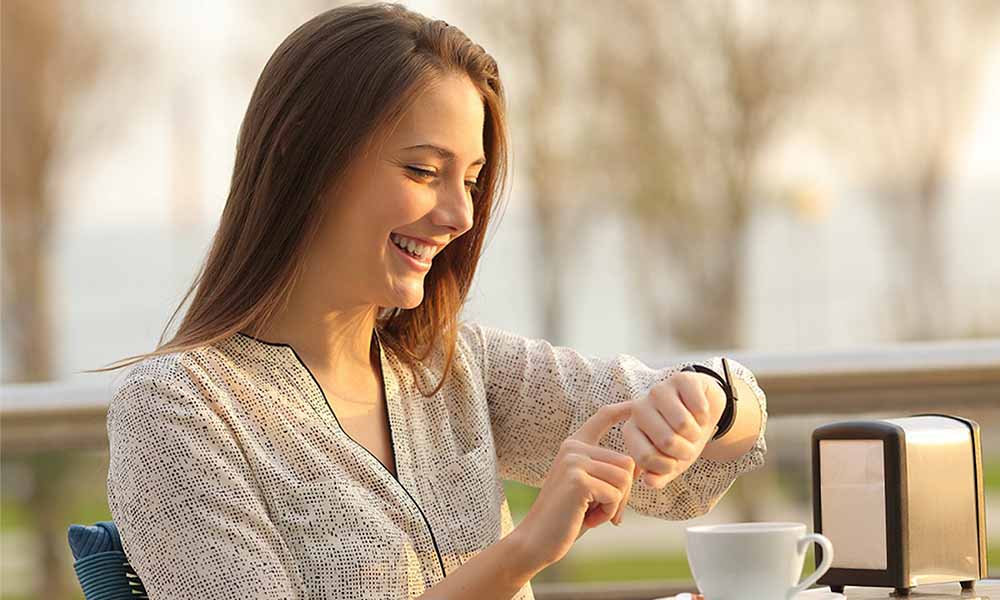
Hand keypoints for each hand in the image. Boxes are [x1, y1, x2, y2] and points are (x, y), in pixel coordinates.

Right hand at [513, 401, 636, 568]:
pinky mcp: (577, 480)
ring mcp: (574, 461)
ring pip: (624, 479)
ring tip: (591, 512)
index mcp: (575, 446)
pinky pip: (615, 495)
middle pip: (627, 461)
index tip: (637, 403)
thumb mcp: (591, 489)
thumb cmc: (567, 517)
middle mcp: (573, 448)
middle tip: (601, 510)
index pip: (602, 417)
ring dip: (615, 504)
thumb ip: (609, 473)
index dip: (622, 409)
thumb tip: (642, 466)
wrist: (536, 540)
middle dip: (623, 493)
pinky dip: (607, 513)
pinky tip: (586, 518)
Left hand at [612, 372, 725, 521]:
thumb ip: (659, 475)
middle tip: (688, 443)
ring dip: (697, 433)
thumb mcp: (672, 462)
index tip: (674, 462)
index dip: (667, 465)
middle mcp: (639, 408)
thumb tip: (650, 481)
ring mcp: (658, 391)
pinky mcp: (680, 378)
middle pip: (667, 441)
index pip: (645, 457)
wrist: (702, 412)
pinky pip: (698, 406)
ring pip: (683, 424)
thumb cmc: (682, 439)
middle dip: (686, 449)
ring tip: (694, 428)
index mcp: (631, 430)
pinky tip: (701, 412)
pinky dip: (706, 416)